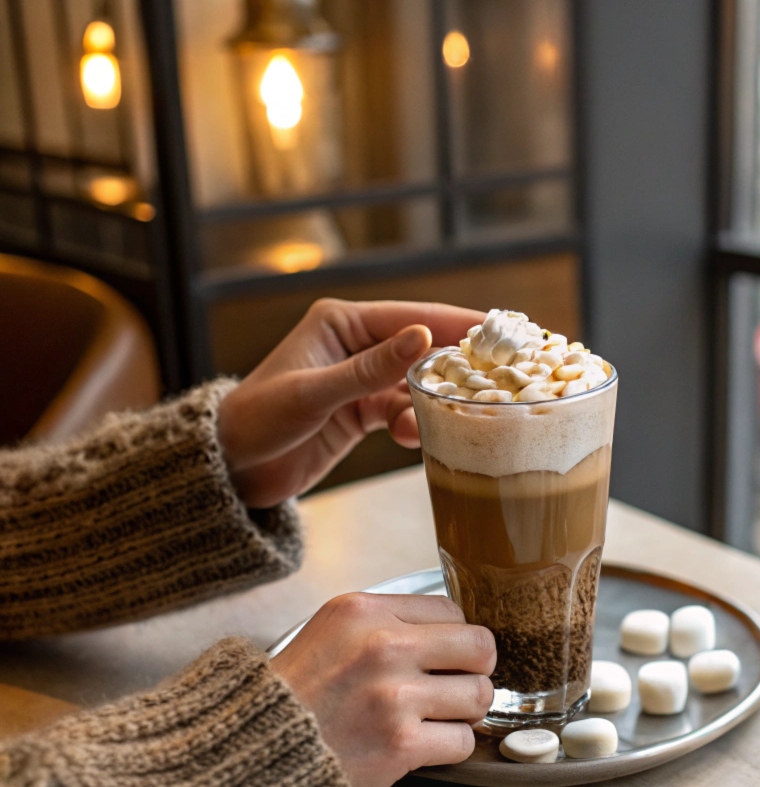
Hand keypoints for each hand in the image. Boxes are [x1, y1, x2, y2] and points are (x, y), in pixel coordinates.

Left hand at [218, 298, 483, 506]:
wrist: (232, 469)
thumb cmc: (258, 420)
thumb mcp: (314, 393)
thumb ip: (370, 369)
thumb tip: (423, 338)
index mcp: (340, 323)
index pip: (410, 317)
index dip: (456, 323)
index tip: (500, 332)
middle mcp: (355, 345)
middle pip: (421, 350)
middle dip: (456, 365)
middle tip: (499, 377)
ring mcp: (360, 380)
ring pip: (415, 386)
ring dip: (432, 404)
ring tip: (452, 419)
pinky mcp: (361, 412)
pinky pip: (401, 411)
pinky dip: (414, 424)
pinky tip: (415, 438)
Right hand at [270, 592, 495, 786]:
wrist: (252, 756)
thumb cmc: (294, 697)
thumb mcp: (329, 632)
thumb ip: (384, 623)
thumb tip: (450, 630)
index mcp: (363, 611)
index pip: (451, 610)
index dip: (454, 637)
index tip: (444, 656)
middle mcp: (382, 646)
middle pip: (480, 647)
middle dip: (475, 670)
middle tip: (456, 685)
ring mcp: (393, 696)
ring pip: (479, 695)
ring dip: (464, 712)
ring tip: (436, 717)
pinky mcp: (400, 744)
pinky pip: (462, 741)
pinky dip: (448, 747)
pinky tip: (421, 744)